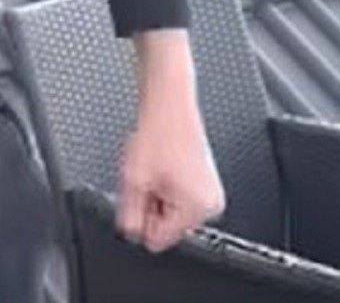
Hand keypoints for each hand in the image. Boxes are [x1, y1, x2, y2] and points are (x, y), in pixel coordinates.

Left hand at [115, 94, 225, 252]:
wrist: (168, 100)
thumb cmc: (157, 130)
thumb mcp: (132, 179)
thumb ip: (129, 215)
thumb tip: (131, 234)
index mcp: (198, 209)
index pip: (159, 238)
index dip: (141, 218)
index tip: (138, 194)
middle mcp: (210, 205)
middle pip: (166, 225)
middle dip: (150, 204)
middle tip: (145, 176)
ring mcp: (208, 192)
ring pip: (169, 210)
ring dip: (156, 193)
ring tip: (154, 166)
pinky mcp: (203, 180)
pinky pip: (176, 195)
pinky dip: (164, 183)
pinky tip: (161, 162)